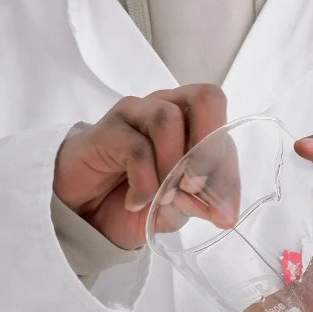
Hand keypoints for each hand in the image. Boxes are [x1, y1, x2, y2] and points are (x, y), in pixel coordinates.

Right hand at [53, 84, 230, 250]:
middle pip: (206, 97)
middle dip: (209, 148)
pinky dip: (143, 183)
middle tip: (196, 188)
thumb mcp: (175, 210)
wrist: (84, 213)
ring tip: (161, 198)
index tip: (224, 215)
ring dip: (171, 167)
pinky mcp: (106, 128)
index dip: (228, 174)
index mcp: (191, 122)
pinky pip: (136, 147)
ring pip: (168, 119)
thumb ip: (199, 204)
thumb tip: (222, 211)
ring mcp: (135, 113)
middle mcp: (166, 107)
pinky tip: (136, 201)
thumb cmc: (134, 200)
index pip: (223, 131)